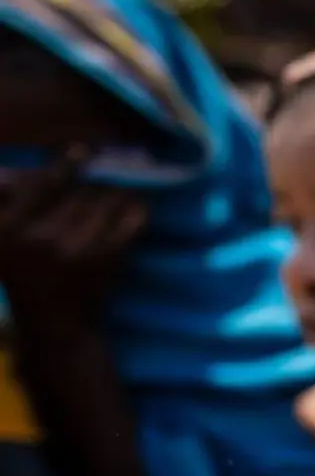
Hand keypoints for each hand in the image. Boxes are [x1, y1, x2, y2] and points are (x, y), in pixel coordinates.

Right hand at [0, 154, 145, 320]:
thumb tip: (20, 167)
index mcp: (6, 229)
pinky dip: (138, 210)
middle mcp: (38, 237)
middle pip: (81, 191)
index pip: (43, 183)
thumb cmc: (26, 276)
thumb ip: (11, 201)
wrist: (55, 326)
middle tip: (116, 164)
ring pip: (108, 202)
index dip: (65, 164)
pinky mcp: (105, 260)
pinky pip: (130, 221)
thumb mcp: (4, 240)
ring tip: (132, 181)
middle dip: (100, 179)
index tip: (80, 150)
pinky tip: (140, 203)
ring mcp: (74, 248)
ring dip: (121, 191)